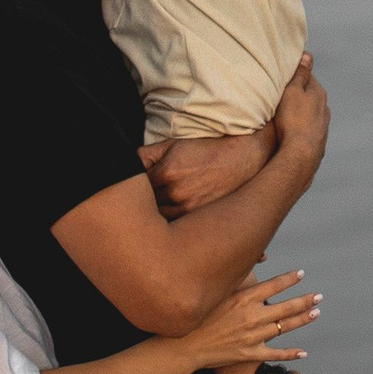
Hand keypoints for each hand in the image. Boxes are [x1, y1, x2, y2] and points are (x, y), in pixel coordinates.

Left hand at [142, 126, 273, 217]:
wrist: (244, 158)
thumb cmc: (207, 150)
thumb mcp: (174, 145)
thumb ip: (147, 155)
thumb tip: (128, 166)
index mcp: (166, 173)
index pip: (136, 189)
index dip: (135, 192)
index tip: (133, 194)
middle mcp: (177, 194)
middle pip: (145, 209)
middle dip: (142, 208)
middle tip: (140, 208)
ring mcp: (190, 209)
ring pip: (160, 222)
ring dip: (156, 221)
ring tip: (157, 216)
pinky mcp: (201, 219)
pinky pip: (178, 228)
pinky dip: (173, 228)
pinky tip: (172, 226)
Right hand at [187, 268, 318, 373]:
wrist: (185, 345)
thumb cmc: (198, 316)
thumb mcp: (215, 292)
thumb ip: (234, 278)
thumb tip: (253, 259)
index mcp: (244, 298)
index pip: (274, 285)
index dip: (290, 279)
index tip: (301, 274)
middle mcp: (253, 316)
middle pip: (287, 307)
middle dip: (305, 300)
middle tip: (319, 296)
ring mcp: (253, 336)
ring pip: (285, 327)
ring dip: (303, 319)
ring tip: (316, 313)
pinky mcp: (250, 353)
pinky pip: (275, 353)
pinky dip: (291, 353)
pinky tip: (303, 352)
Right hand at [271, 51, 329, 174]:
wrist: (301, 156)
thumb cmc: (293, 121)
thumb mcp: (292, 91)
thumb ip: (300, 74)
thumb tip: (307, 55)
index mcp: (319, 93)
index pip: (307, 77)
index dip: (293, 77)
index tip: (281, 79)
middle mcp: (325, 109)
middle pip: (309, 97)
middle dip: (296, 96)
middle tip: (279, 97)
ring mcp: (323, 127)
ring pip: (309, 114)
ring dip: (298, 113)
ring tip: (283, 117)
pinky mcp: (318, 142)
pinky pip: (307, 130)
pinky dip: (299, 128)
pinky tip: (289, 133)